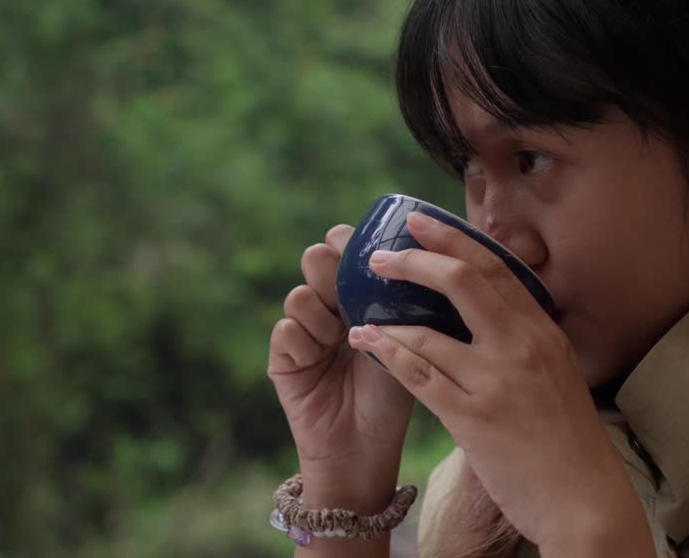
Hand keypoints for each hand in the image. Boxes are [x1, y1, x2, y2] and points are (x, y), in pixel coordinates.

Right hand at [267, 225, 414, 483]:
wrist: (367, 446)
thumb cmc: (395, 391)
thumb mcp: (403, 337)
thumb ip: (397, 298)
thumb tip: (406, 255)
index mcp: (357, 292)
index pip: (343, 245)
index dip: (350, 242)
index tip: (371, 259)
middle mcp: (326, 305)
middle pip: (315, 257)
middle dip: (332, 272)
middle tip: (348, 298)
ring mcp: (302, 330)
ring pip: (299, 295)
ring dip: (323, 315)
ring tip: (341, 342)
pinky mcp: (282, 358)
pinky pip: (286, 330)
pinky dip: (306, 343)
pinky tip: (320, 361)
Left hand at [347, 211, 653, 552]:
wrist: (585, 499)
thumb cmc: (568, 440)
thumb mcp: (558, 373)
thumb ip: (524, 340)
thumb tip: (489, 310)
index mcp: (543, 331)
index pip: (496, 268)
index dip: (454, 239)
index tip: (421, 221)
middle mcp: (523, 346)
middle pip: (464, 281)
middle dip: (416, 259)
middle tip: (379, 254)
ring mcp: (498, 381)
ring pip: (431, 330)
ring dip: (388, 315)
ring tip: (358, 308)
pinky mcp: (475, 418)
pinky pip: (419, 376)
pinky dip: (388, 354)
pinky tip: (368, 344)